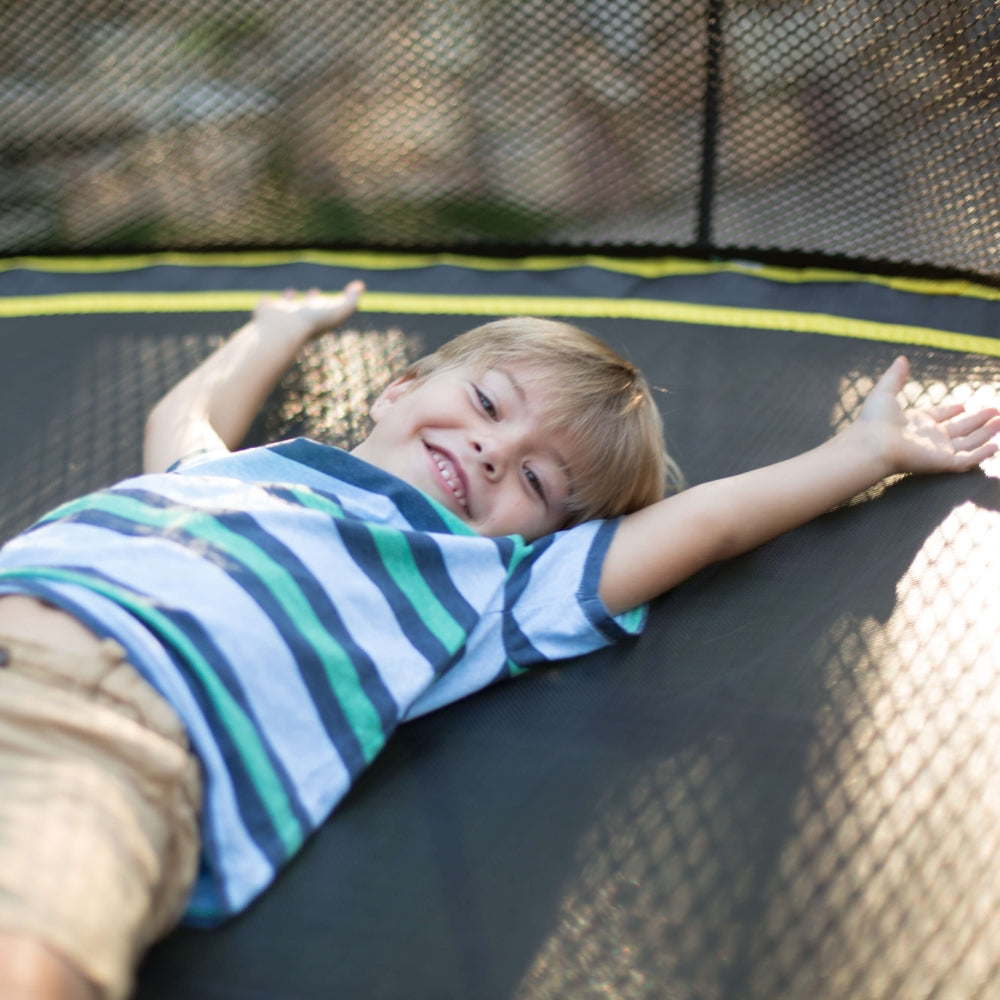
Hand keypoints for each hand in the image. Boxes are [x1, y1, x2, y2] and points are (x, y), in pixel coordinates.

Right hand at [253, 281, 365, 341]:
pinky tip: (264, 300)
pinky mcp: (265, 313)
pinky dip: (265, 303)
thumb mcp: (337, 311)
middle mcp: (299, 318)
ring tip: (289, 292)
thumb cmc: (311, 323)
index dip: (330, 301)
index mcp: (316, 318)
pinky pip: (265, 306)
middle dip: (311, 300)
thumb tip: (361, 286)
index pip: (324, 308)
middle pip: (307, 307)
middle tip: (314, 291)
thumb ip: (350, 300)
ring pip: (286, 306)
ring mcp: (282, 316)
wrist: (283, 331)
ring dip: (288, 300)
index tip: (334, 295)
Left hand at [858, 356, 999, 475]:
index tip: (963, 405)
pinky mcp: (942, 462)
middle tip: (996, 411)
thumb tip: (901, 358)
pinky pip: (967, 460)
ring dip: (985, 434)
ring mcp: (937, 451)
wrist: (871, 444)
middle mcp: (928, 437)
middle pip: (959, 428)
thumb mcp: (885, 392)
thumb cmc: (874, 420)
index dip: (951, 411)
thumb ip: (895, 377)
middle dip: (978, 420)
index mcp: (916, 422)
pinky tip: (995, 446)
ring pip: (968, 443)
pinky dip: (981, 454)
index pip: (939, 417)